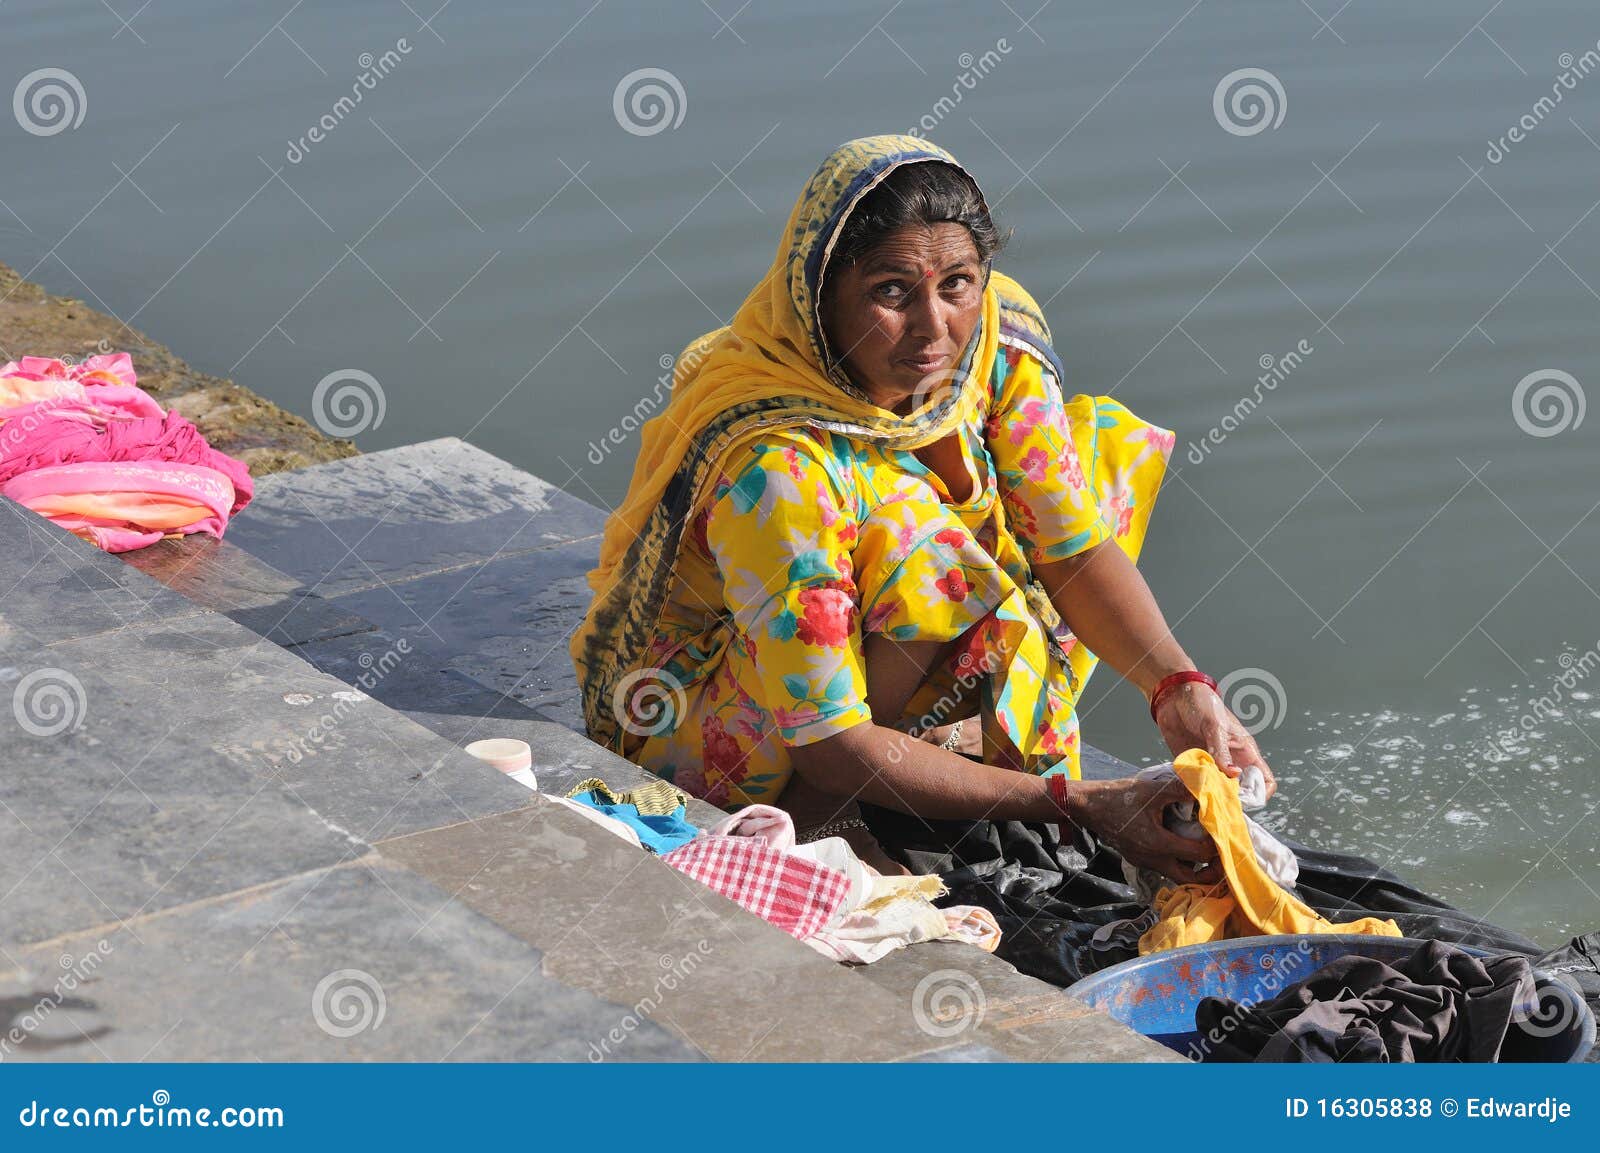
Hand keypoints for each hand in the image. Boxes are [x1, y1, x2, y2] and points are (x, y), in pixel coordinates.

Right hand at [1067, 775, 1218, 885]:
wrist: (1088, 805)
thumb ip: (1182, 789)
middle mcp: (1152, 859)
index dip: (1215, 845)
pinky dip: (1179, 862)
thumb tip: (1208, 788)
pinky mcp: (1138, 859)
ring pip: (1178, 876)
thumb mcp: (1153, 789)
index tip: (1223, 832)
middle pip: (1190, 879)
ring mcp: (1144, 862)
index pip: (1198, 854)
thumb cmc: (1119, 796)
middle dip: (1209, 871)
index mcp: (1157, 843)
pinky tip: (1184, 846)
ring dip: (1194, 868)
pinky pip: (1165, 867)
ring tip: (1206, 852)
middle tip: (1220, 855)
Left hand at [1153, 683, 1276, 799]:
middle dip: (1233, 799)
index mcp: (1245, 752)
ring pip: (1219, 792)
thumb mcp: (1214, 726)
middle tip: (1218, 798)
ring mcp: (1213, 766)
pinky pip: (1198, 786)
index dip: (1259, 793)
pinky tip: (1187, 786)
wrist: (1174, 696)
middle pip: (1242, 793)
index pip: (1264, 780)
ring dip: (1212, 796)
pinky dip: (1194, 790)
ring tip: (1201, 793)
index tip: (1243, 798)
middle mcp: (1232, 763)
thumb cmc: (1202, 704)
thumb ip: (1222, 751)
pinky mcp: (1194, 767)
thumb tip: (1234, 775)